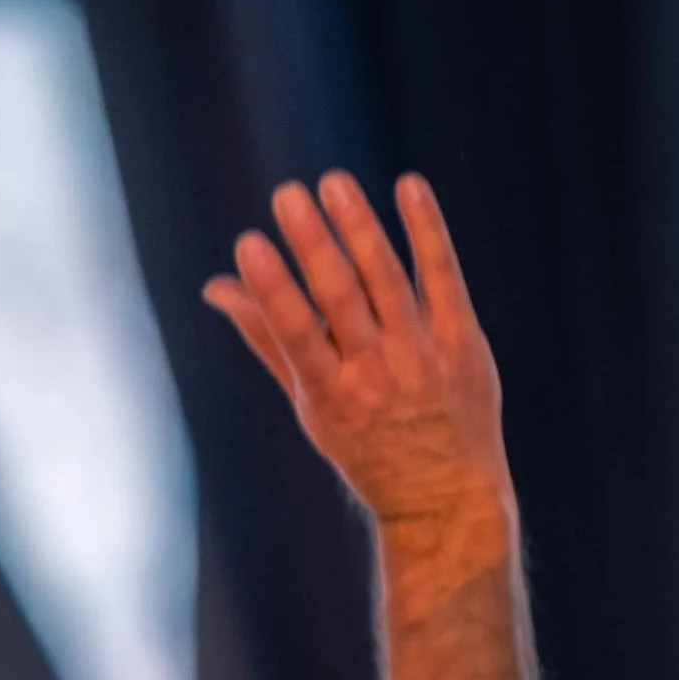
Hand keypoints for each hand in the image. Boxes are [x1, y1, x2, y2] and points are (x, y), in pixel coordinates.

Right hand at [205, 170, 510, 548]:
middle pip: (341, 299)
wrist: (444, 496)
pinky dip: (426, 231)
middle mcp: (377, 375)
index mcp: (330, 396)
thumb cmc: (364, 446)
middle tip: (288, 195)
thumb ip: (268, 340)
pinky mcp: (463, 342)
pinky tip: (408, 187)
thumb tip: (216, 287)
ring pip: (388, 280)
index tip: (249, 243)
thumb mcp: (308, 405)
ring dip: (360, 227)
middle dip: (313, 244)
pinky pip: (443, 276)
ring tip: (334, 183)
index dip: (272, 288)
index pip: (296, 333)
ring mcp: (423, 357)